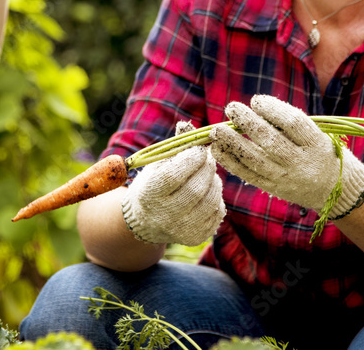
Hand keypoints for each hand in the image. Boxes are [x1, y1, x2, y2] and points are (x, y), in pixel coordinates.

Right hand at [121, 122, 225, 245]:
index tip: (199, 148)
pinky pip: (217, 212)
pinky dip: (216, 198)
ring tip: (207, 174)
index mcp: (149, 194)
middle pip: (196, 189)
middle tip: (207, 159)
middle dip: (207, 168)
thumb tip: (186, 125)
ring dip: (214, 182)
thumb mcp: (157, 163)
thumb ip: (175, 146)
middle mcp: (163, 216)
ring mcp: (181, 229)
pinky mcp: (196, 237)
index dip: (192, 158)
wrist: (146, 221)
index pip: (174, 175)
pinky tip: (207, 192)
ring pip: (211, 200)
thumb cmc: (153, 183)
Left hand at [211, 95, 363, 217]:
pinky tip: (217, 149)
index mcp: (317, 144)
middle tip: (232, 107)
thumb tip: (254, 108)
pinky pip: (248, 175)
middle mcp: (302, 163)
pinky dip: (230, 162)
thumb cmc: (321, 152)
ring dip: (233, 143)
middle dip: (248, 122)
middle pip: (271, 141)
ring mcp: (287, 178)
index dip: (273, 109)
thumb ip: (290, 124)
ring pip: (255, 160)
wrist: (334, 190)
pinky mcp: (274, 188)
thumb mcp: (317, 135)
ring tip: (218, 129)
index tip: (256, 100)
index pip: (293, 124)